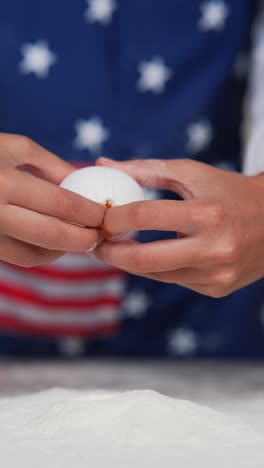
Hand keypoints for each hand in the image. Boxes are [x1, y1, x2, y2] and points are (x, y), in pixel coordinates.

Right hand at [0, 133, 104, 266]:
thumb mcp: (13, 147)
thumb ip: (51, 166)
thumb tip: (85, 183)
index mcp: (3, 182)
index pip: (60, 203)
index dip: (90, 212)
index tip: (107, 214)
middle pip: (51, 235)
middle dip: (84, 239)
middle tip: (101, 235)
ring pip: (35, 254)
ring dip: (65, 250)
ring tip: (81, 239)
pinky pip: (19, 258)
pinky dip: (43, 254)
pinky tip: (56, 243)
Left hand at [94, 157, 263, 297]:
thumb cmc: (228, 191)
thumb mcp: (193, 173)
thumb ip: (147, 170)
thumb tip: (103, 163)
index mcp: (208, 213)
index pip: (146, 216)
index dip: (114, 217)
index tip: (100, 216)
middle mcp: (215, 249)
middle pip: (145, 259)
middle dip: (110, 252)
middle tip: (95, 243)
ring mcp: (218, 274)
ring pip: (156, 275)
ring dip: (129, 263)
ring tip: (115, 248)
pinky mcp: (218, 289)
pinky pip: (174, 281)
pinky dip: (157, 269)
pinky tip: (153, 256)